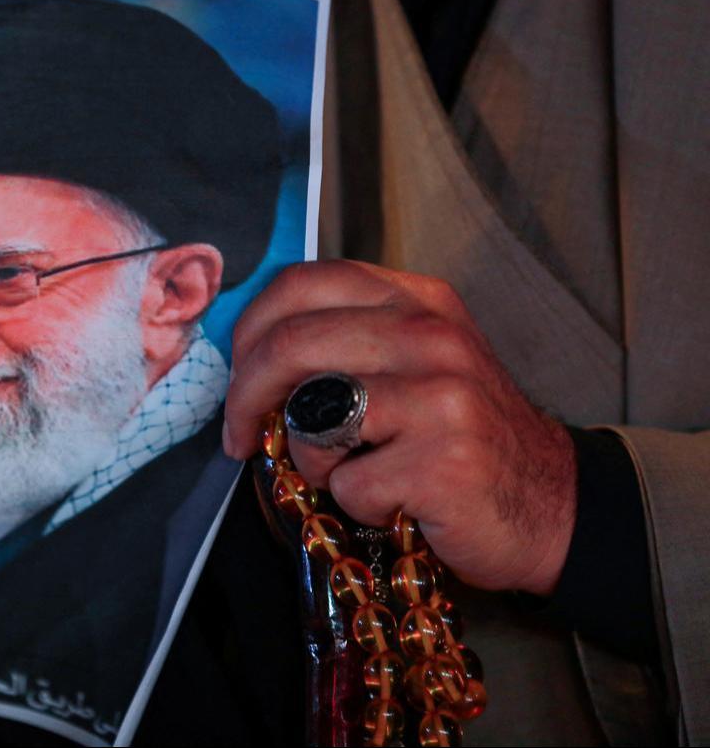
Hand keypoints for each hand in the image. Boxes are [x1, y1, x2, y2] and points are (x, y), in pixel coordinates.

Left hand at [221, 260, 577, 595]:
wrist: (554, 506)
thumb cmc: (458, 437)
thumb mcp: (410, 364)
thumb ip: (341, 344)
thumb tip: (245, 359)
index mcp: (414, 299)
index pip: (299, 285)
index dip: (248, 334)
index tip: (236, 380)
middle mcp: (430, 335)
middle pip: (290, 347)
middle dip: (244, 400)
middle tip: (240, 439)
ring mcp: (443, 395)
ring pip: (311, 418)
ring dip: (310, 459)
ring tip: (348, 471)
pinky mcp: (445, 460)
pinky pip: (349, 484)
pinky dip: (357, 503)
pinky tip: (397, 501)